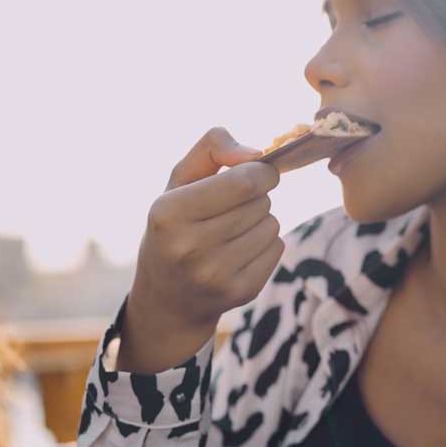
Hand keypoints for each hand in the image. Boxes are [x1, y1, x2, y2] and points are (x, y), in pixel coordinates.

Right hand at [123, 127, 284, 365]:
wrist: (168, 298)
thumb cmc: (176, 225)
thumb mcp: (179, 181)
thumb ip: (212, 148)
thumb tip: (256, 153)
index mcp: (169, 213)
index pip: (244, 181)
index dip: (261, 171)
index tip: (257, 172)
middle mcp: (189, 248)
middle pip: (260, 202)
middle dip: (257, 197)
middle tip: (234, 207)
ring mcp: (216, 275)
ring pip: (272, 225)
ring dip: (262, 220)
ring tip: (234, 230)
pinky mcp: (241, 292)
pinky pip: (278, 249)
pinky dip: (267, 243)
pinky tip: (241, 251)